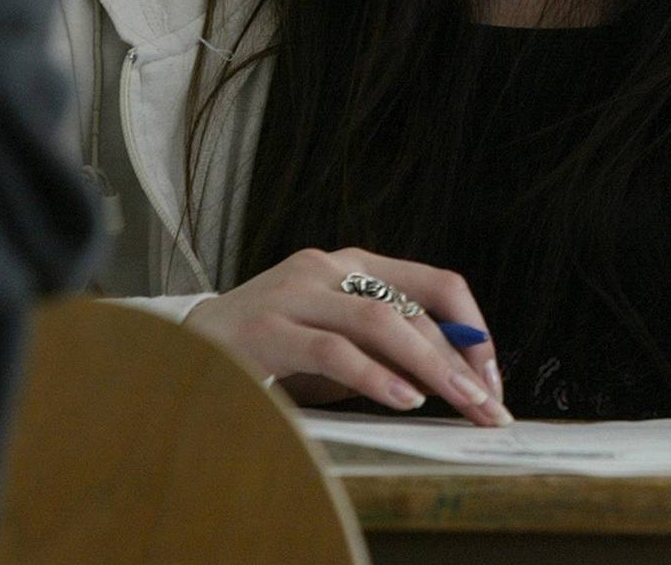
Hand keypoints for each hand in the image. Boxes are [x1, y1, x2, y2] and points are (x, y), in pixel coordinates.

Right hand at [185, 247, 511, 424]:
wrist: (178, 350)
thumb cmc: (270, 352)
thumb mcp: (339, 347)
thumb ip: (387, 352)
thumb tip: (454, 380)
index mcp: (356, 265)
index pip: (437, 284)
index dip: (472, 329)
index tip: (492, 376)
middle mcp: (329, 268)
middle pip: (415, 308)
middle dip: (459, 361)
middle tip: (487, 404)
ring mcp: (295, 293)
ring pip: (381, 321)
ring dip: (429, 366)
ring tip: (459, 402)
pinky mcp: (266, 329)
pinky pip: (333, 350)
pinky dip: (374, 376)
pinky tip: (402, 399)